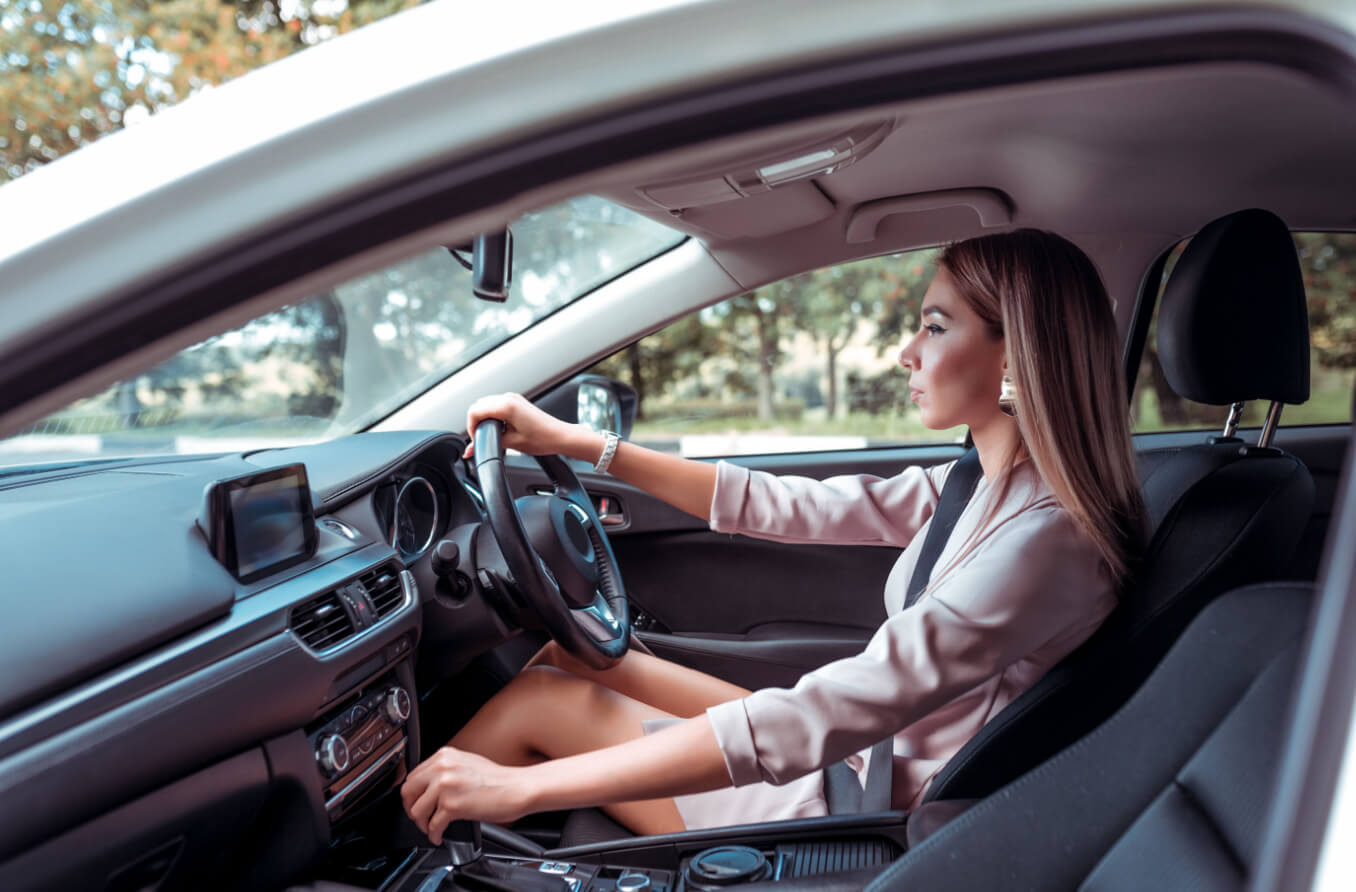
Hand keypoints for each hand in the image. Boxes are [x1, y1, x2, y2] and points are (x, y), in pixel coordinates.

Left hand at [401, 746, 533, 843]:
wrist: (518, 787)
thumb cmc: (498, 779)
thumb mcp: (467, 763)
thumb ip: (445, 770)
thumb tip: (428, 786)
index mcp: (444, 756)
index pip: (412, 775)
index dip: (411, 794)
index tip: (415, 802)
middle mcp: (442, 768)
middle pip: (408, 792)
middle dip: (411, 809)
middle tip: (419, 818)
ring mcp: (446, 786)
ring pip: (417, 811)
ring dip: (422, 824)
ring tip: (431, 828)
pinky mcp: (452, 806)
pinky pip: (433, 825)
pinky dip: (434, 834)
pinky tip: (439, 836)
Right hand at [463, 392, 585, 459]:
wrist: (559, 436)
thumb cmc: (542, 438)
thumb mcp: (511, 443)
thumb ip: (489, 443)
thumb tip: (473, 448)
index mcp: (506, 405)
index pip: (474, 411)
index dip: (471, 427)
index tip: (476, 439)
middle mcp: (508, 398)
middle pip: (478, 406)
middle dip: (476, 422)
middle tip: (481, 438)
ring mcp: (513, 397)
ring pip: (486, 404)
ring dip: (483, 418)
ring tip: (490, 434)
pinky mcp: (516, 401)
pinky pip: (496, 404)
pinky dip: (492, 415)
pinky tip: (498, 428)